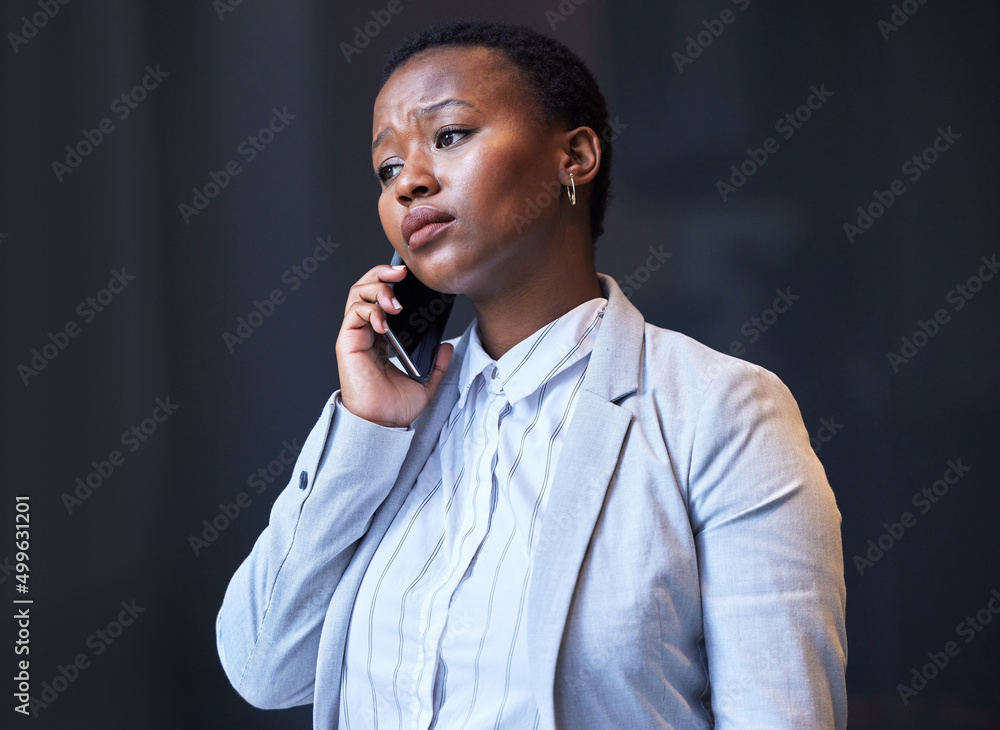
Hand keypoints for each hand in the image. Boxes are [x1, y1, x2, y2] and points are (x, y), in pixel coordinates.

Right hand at [336, 264, 453, 427]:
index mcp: (381, 337)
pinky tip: (384, 321)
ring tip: (395, 301)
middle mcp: (366, 332)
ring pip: (356, 294)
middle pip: (365, 287)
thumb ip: (437, 364)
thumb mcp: (425, 382)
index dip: (392, 281)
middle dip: (382, 273)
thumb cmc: (395, 407)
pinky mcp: (347, 343)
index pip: (380, 297)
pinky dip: (369, 309)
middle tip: (402, 272)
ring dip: (376, 289)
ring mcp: (355, 335)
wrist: (382, 424)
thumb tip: (448, 346)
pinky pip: (353, 314)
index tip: (411, 276)